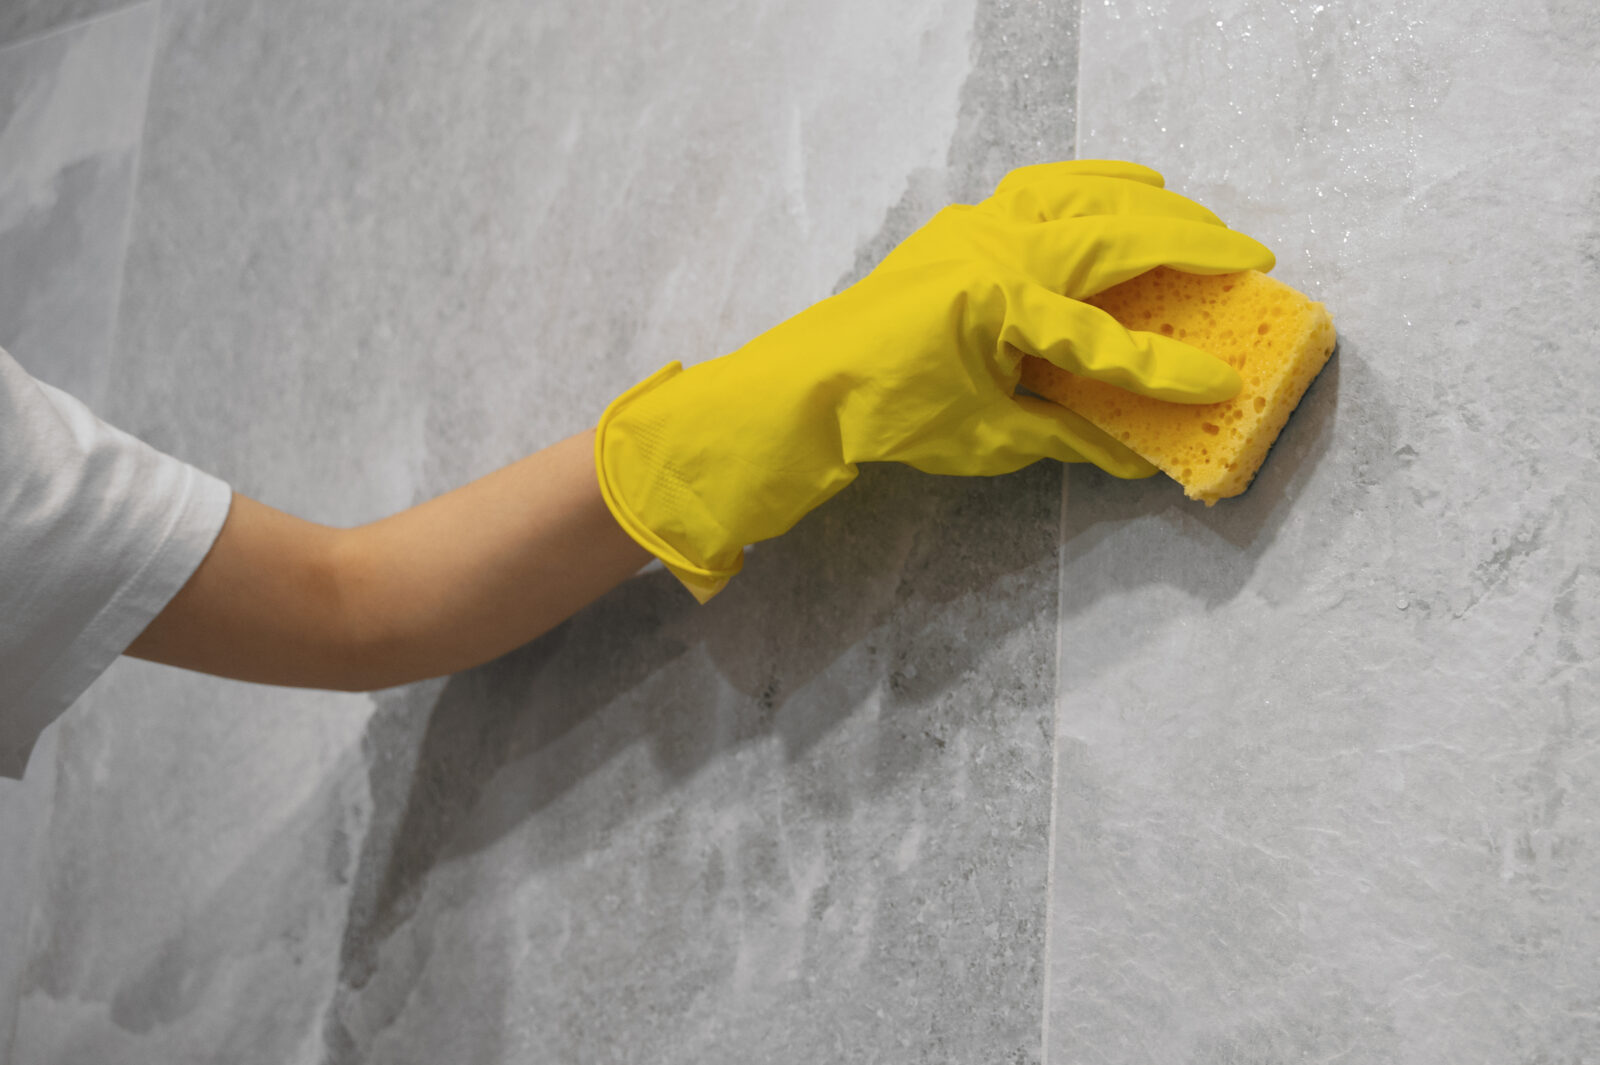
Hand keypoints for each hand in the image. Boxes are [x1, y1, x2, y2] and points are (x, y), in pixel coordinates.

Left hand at [595, 159, 1274, 601]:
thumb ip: (1069, 439)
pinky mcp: (962, 224)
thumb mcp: (989, 439)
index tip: (1224, 382)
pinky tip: (1118, 191)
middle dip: (1190, 243)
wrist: (811, 384)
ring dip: (1146, 202)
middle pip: (1113, 235)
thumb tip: (1139, 459)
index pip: (1107, 343)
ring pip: (1081, 193)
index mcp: (1001, 309)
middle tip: (1250, 257)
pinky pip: (1040, 187)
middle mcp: (994, 252)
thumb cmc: (894, 416)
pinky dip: (1090, 184)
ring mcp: (976, 227)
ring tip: (1195, 215)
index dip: (1169, 368)